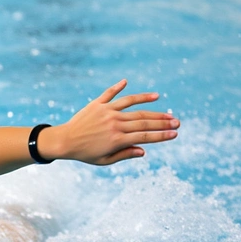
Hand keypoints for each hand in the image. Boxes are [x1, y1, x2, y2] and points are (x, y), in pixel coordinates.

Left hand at [41, 79, 179, 164]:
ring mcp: (106, 112)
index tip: (175, 133)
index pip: (145, 136)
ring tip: (161, 101)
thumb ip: (124, 154)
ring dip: (148, 104)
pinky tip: (127, 81)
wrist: (63, 141)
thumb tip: (144, 151)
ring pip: (132, 106)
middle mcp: (114, 124)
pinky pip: (109, 93)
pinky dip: (118, 87)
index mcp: (117, 140)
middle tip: (177, 121)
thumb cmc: (85, 153)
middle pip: (143, 121)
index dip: (161, 135)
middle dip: (162, 121)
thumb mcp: (104, 160)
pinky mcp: (97, 104)